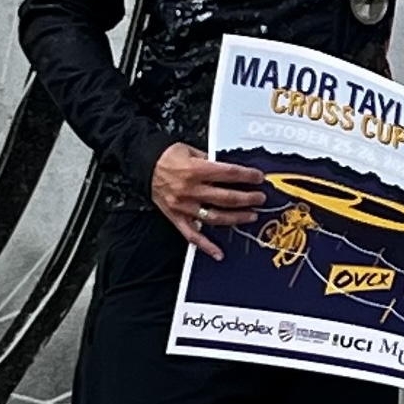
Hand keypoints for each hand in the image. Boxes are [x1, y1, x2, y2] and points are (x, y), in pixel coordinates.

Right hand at [150, 143, 266, 260]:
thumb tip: (231, 169)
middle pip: (226, 197)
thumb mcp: (191, 150)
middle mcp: (190, 190)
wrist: (144, 166)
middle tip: (259, 198)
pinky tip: (218, 253)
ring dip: (236, 218)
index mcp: (195, 170)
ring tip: (250, 215)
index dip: (246, 176)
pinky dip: (206, 246)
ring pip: (215, 217)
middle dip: (247, 198)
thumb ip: (210, 160)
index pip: (227, 174)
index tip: (258, 178)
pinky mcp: (177, 218)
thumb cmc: (167, 157)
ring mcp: (184, 206)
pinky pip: (192, 236)